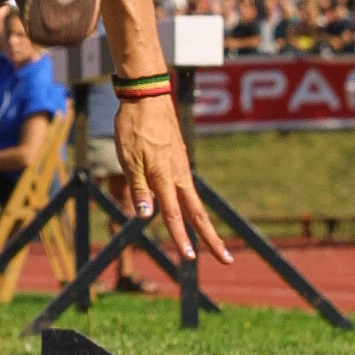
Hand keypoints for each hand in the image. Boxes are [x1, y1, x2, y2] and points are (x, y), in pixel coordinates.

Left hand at [113, 95, 231, 264]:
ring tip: (212, 241)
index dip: (181, 238)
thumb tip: (146, 216)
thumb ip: (139, 188)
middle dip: (211, 238)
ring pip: (194, 200)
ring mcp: (180, 165)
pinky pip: (186, 185)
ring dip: (202, 223)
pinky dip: (191, 203)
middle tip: (225, 259)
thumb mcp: (128, 160)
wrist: (147, 96)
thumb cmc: (134, 127)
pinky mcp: (179, 157)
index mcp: (164, 177)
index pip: (174, 215)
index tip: (189, 258)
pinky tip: (189, 207)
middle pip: (197, 213)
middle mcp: (178, 174)